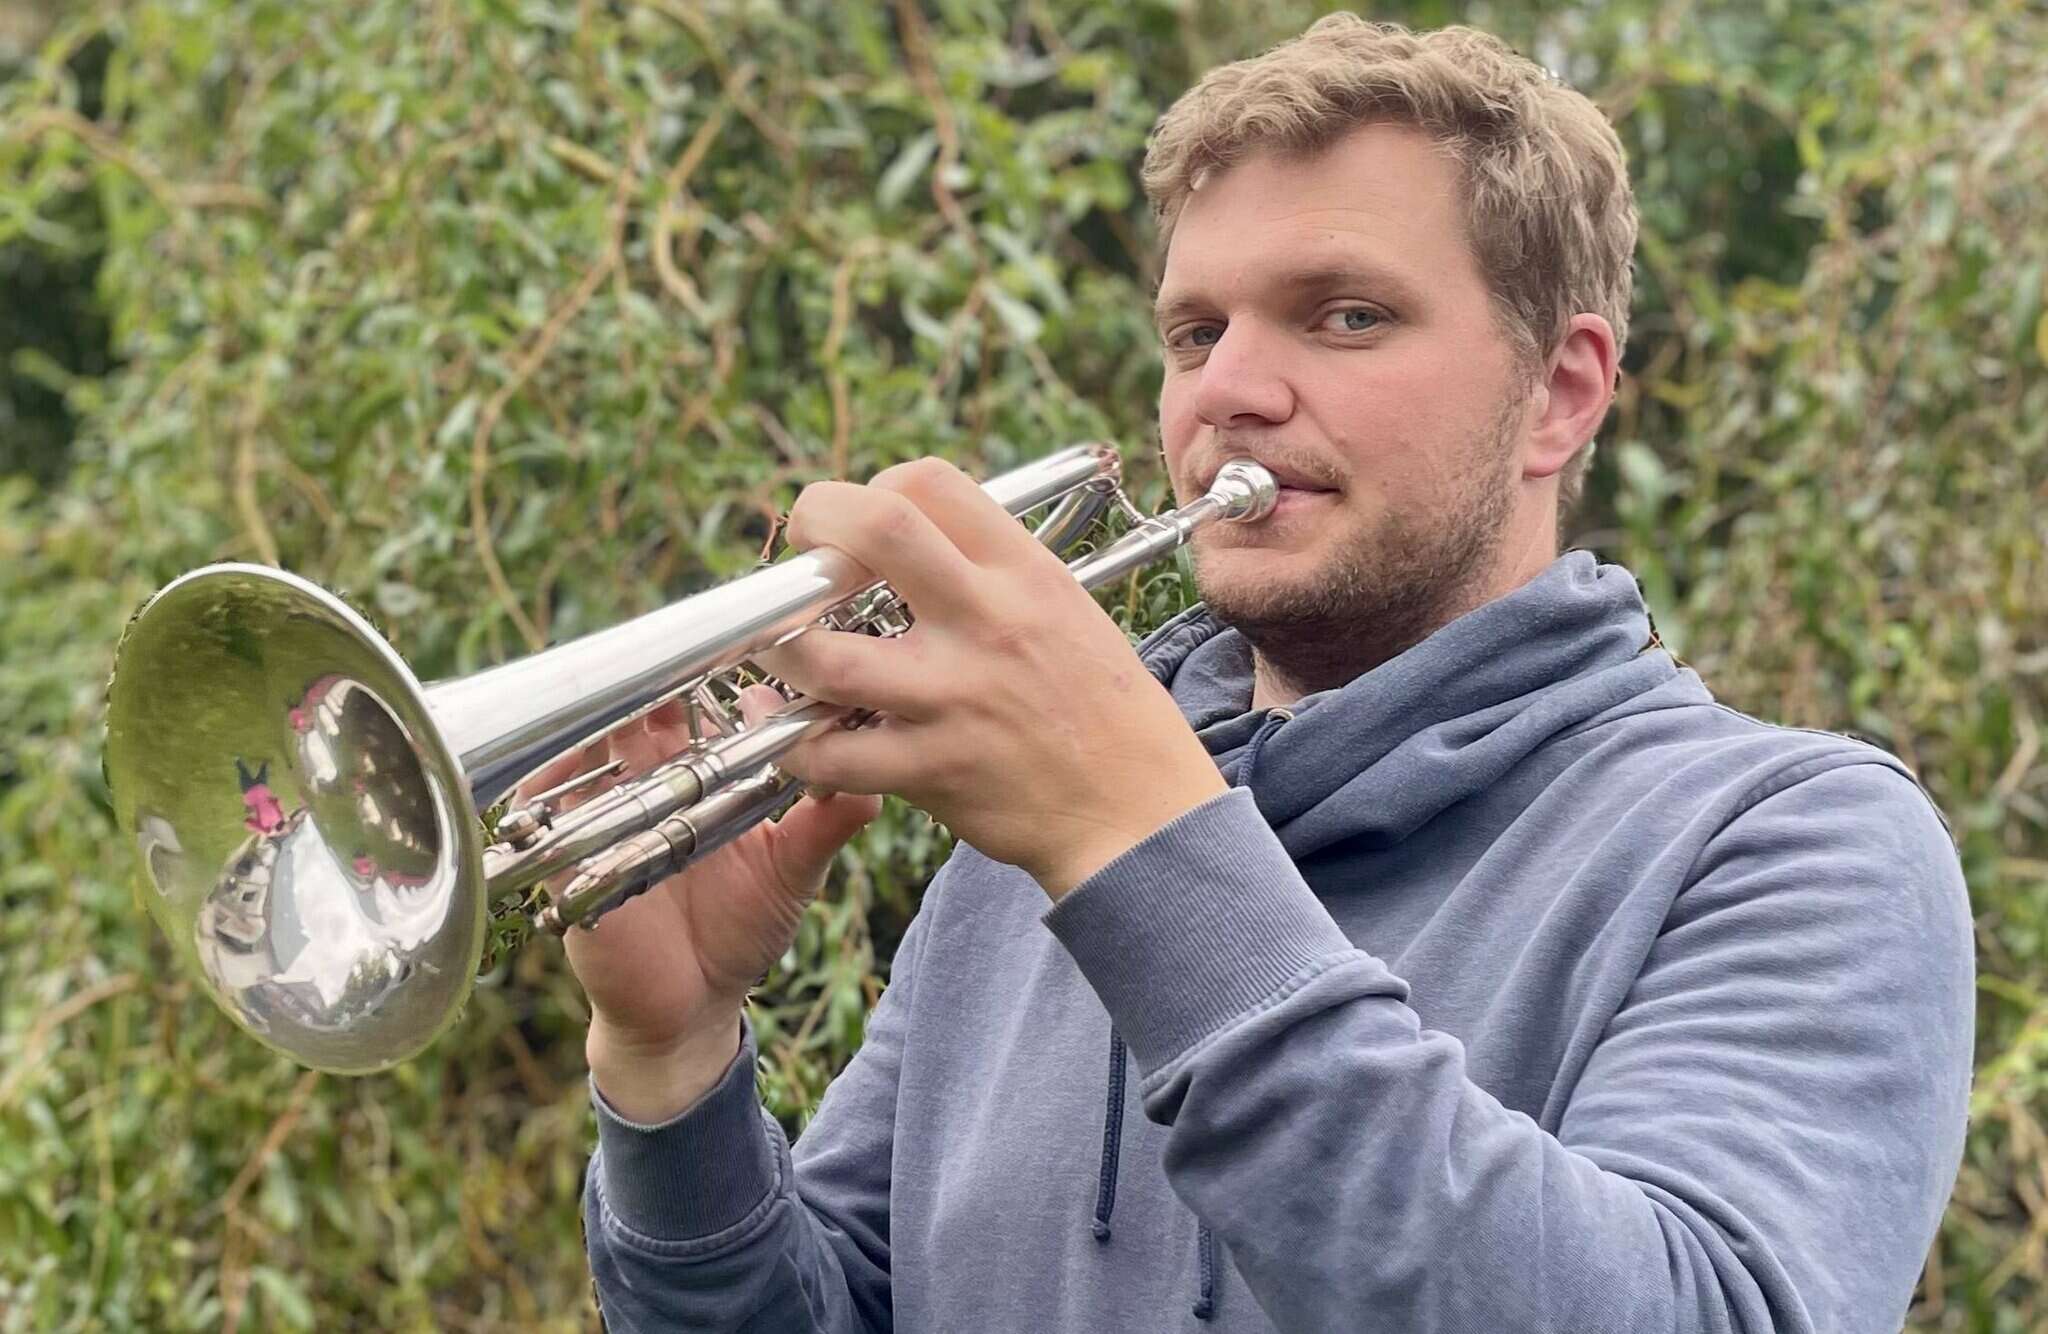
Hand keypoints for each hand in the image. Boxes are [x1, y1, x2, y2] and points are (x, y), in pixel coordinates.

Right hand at [516, 687, 880, 1117]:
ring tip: (632, 700)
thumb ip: (829, 824)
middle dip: (652, 683)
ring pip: (591, 752)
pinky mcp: (574, 861)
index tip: (744, 660)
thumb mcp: (793, 871)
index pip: (693, 711)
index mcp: (697, 780)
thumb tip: (875, 781)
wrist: (693, 1008)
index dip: (711, 677)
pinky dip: (554, 785)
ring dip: (607, 722)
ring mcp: (607, 820)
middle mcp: (649, 789)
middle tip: (681, 656)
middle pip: (637, 716)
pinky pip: (547, 814)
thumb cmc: (742, 931)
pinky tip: (576, 765)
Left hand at [756, 457, 1227, 899]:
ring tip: (779, 652)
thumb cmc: (1104, 710)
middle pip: (873, 528)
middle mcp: (988, 621)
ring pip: (826, 654)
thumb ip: (990, 572)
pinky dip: (795, 746)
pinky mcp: (934, 770)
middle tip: (801, 561)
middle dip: (813, 527)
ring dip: (781, 649)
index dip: (869, 491)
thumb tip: (902, 540)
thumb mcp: (1065, 610)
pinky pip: (831, 755)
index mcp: (1024, 573)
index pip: (926, 482)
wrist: (1141, 814)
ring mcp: (956, 697)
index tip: (856, 529)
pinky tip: (794, 736)